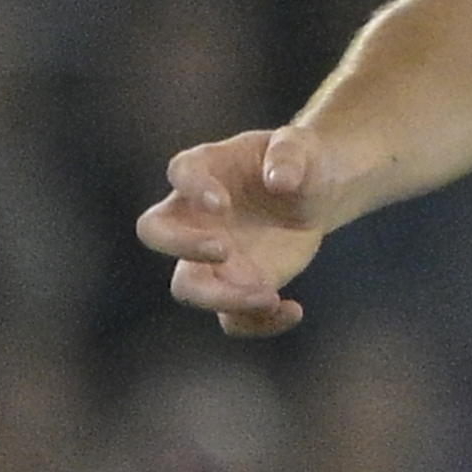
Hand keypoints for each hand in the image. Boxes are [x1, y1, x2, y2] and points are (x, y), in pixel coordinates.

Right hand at [135, 124, 357, 337]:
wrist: (315, 194)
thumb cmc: (300, 162)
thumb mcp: (302, 148)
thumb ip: (289, 155)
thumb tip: (280, 180)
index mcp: (207, 168)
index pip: (181, 171)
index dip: (192, 188)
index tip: (221, 203)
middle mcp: (196, 214)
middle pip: (157, 232)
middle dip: (182, 246)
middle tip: (224, 251)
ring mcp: (210, 256)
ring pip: (188, 286)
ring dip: (222, 297)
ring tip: (269, 296)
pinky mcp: (235, 285)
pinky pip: (231, 317)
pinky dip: (257, 323)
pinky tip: (291, 310)